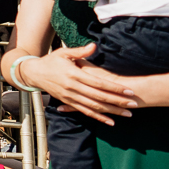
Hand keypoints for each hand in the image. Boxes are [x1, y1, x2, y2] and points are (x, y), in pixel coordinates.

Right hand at [18, 43, 139, 123]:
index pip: (99, 83)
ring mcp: (70, 97)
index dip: (115, 88)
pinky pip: (85, 111)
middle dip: (118, 101)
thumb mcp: (63, 53)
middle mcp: (73, 88)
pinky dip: (98, 117)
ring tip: (127, 114)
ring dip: (112, 111)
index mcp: (74, 74)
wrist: (34, 73)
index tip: (129, 91)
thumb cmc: (50, 61)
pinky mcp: (68, 102)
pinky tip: (110, 122)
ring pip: (94, 107)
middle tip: (134, 104)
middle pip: (99, 97)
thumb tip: (94, 46)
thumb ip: (80, 51)